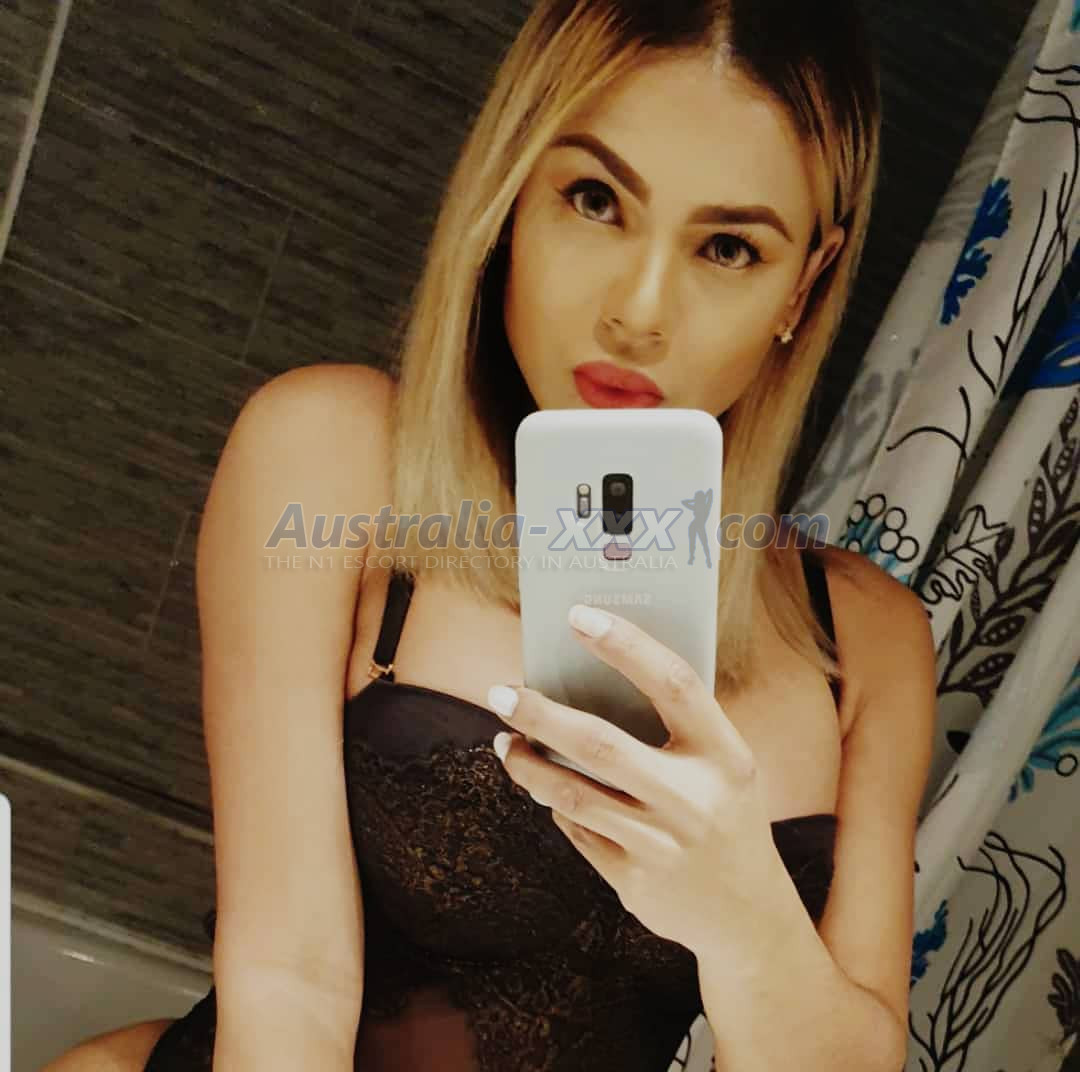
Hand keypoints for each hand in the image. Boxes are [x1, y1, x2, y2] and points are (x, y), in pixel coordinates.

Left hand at [485, 603, 781, 956]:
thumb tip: (587, 681)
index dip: (626, 645)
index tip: (577, 616)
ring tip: (504, 739)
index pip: (674, 684)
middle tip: (500, 691)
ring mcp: (662, 845)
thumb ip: (673, 729)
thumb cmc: (724, 813)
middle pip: (600, 744)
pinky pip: (576, 829)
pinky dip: (553, 802)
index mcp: (726, 755)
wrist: (748, 915)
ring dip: (527, 763)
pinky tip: (539, 785)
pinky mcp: (633, 881)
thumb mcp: (723, 766)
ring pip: (572, 793)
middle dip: (540, 714)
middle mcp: (694, 799)